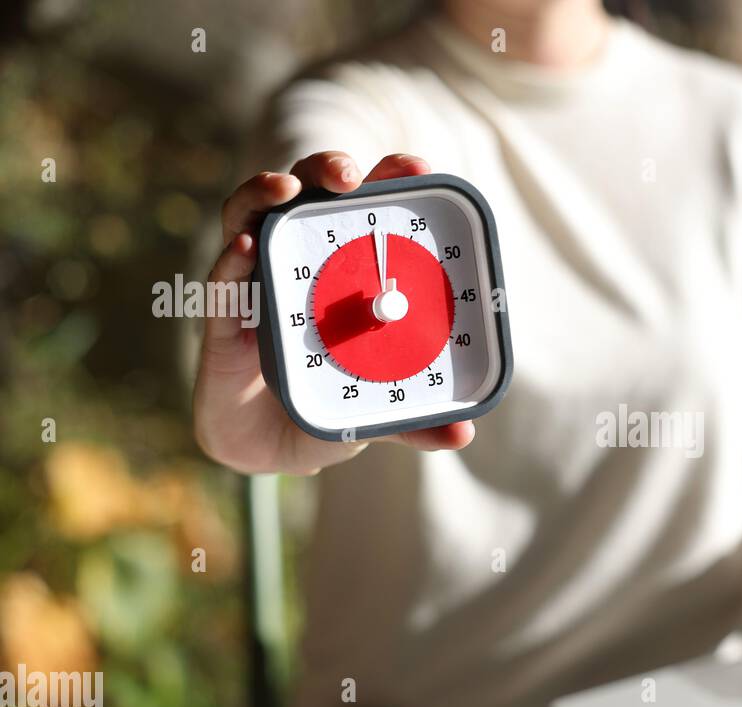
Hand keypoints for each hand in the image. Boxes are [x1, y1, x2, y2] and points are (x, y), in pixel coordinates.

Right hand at [194, 151, 473, 475]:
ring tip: (287, 190)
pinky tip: (246, 248)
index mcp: (343, 267)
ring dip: (265, 193)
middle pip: (308, 193)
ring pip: (251, 216)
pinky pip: (222, 280)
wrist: (270, 448)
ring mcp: (255, 281)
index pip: (364, 207)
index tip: (418, 168)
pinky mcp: (222, 315)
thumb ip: (417, 417)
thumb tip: (463, 434)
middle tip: (351, 176)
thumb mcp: (380, 409)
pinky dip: (231, 261)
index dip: (388, 178)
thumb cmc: (327, 404)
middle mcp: (297, 260)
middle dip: (328, 169)